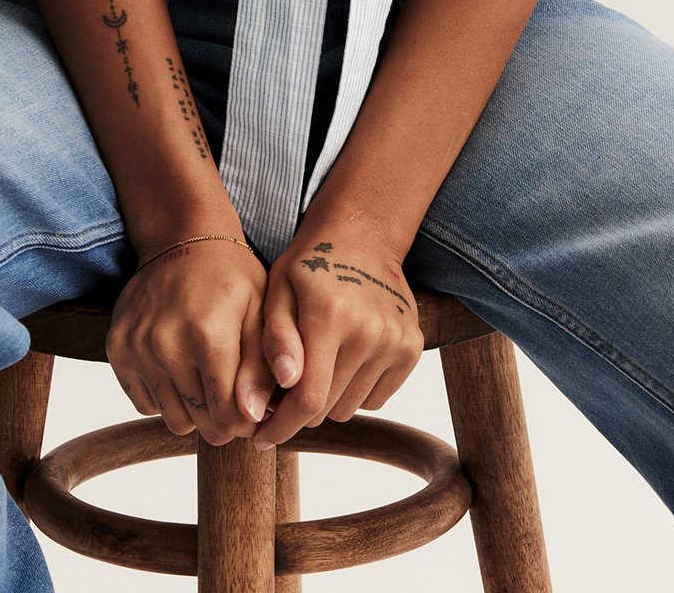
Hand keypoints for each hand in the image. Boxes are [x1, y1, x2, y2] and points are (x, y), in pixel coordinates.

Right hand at [106, 236, 280, 444]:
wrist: (181, 238)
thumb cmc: (229, 276)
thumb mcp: (260, 311)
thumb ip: (261, 367)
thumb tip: (255, 416)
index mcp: (209, 336)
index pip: (230, 417)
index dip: (247, 419)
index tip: (253, 405)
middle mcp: (167, 345)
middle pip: (202, 424)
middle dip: (222, 416)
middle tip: (230, 389)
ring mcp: (137, 347)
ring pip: (173, 419)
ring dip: (193, 407)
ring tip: (204, 373)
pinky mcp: (117, 349)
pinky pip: (145, 404)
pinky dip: (164, 395)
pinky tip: (178, 365)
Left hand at [251, 223, 422, 450]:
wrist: (362, 236)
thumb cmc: (309, 265)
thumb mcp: (278, 291)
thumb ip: (276, 340)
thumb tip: (283, 386)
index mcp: (330, 315)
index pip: (307, 398)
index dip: (281, 427)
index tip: (261, 438)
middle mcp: (369, 331)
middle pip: (327, 408)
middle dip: (299, 410)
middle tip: (283, 394)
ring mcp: (396, 340)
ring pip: (350, 408)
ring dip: (328, 399)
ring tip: (317, 367)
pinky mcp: (412, 347)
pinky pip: (377, 399)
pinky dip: (355, 391)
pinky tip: (344, 360)